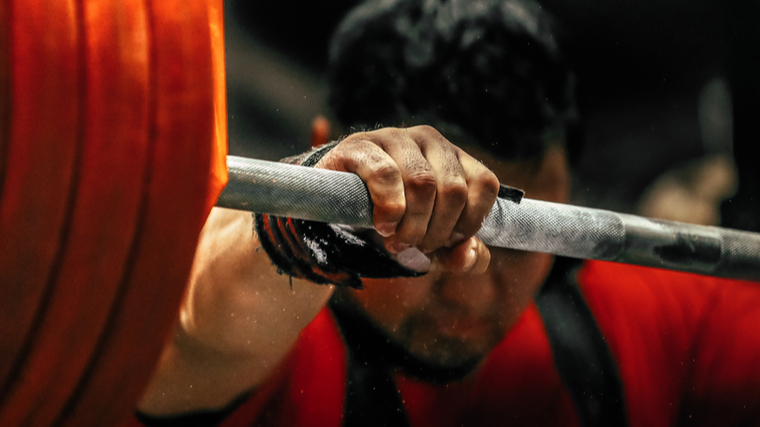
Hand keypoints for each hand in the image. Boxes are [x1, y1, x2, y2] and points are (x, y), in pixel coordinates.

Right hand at [315, 126, 498, 273]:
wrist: (337, 204)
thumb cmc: (395, 219)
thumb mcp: (433, 240)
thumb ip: (462, 255)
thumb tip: (467, 254)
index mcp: (454, 157)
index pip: (484, 184)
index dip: (469, 222)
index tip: (446, 242)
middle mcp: (430, 140)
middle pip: (453, 190)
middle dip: (436, 232)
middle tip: (415, 246)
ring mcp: (395, 138)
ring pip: (423, 183)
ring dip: (412, 225)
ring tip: (396, 239)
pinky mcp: (361, 145)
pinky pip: (385, 175)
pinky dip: (389, 209)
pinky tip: (382, 224)